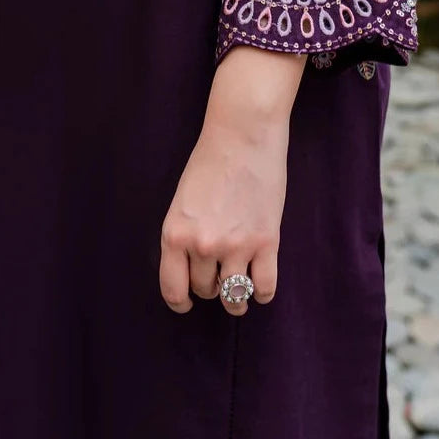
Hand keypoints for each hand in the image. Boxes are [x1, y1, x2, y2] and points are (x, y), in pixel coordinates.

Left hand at [159, 48, 305, 315]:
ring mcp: (236, 246)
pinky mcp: (266, 243)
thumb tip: (192, 264)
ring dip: (235, 299)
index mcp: (175, 234)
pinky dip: (261, 293)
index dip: (180, 301)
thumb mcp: (182, 201)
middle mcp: (203, 245)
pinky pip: (264, 287)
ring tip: (238, 297)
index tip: (186, 302)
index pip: (173, 288)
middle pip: (206, 289)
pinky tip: (260, 288)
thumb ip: (184, 234)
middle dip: (209, 288)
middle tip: (216, 278)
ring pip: (234, 296)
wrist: (242, 136)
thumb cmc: (209, 161)